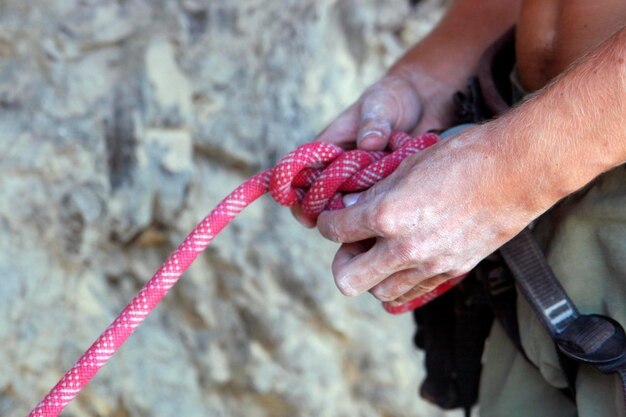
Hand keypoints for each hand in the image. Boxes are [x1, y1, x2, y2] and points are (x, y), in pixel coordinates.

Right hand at [293, 69, 458, 226]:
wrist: (423, 101)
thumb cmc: (390, 98)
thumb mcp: (380, 105)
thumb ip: (373, 124)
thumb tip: (369, 144)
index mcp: (329, 149)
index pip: (303, 176)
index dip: (299, 198)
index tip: (306, 215)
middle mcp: (342, 169)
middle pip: (325, 201)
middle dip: (332, 214)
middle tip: (350, 216)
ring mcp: (364, 181)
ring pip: (352, 207)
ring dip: (361, 211)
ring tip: (379, 204)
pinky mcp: (385, 188)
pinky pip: (379, 205)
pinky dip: (383, 208)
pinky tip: (398, 204)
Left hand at [315, 126, 536, 302]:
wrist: (515, 173)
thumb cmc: (462, 159)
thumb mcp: (407, 166)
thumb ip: (374, 192)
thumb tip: (350, 204)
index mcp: (387, 215)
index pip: (334, 230)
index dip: (327, 222)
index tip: (333, 217)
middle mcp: (404, 248)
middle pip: (347, 280)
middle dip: (342, 261)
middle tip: (352, 243)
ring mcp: (429, 265)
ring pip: (379, 292)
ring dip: (372, 274)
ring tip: (380, 250)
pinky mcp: (451, 272)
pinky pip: (412, 292)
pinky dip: (401, 281)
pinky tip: (404, 261)